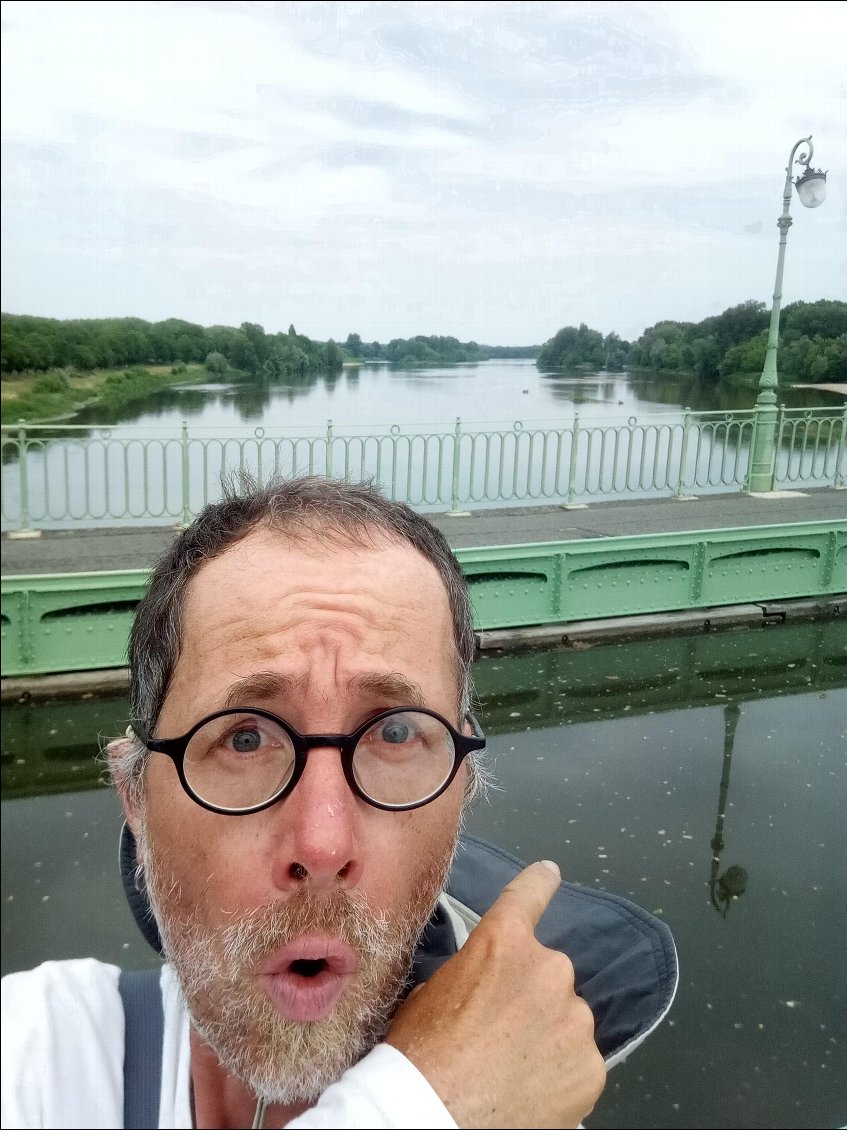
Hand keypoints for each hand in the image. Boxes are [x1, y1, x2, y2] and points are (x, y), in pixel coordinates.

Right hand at [386, 860, 605, 1127]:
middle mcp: (548, 970)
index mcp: (503, 942)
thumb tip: (484, 982)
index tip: (550, 874)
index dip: (540, 882)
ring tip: (510, 1067)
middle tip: (499, 1032)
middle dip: (529, 997)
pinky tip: (529, 1088)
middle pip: (547, 973)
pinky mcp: (591, 1066)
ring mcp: (574, 1019)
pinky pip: (580, 1061)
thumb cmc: (422, 1059)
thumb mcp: (432, 992)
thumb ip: (472, 971)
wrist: (434, 1117)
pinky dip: (561, 1074)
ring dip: (547, 1035)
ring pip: (566, 1019)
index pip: (529, 894)